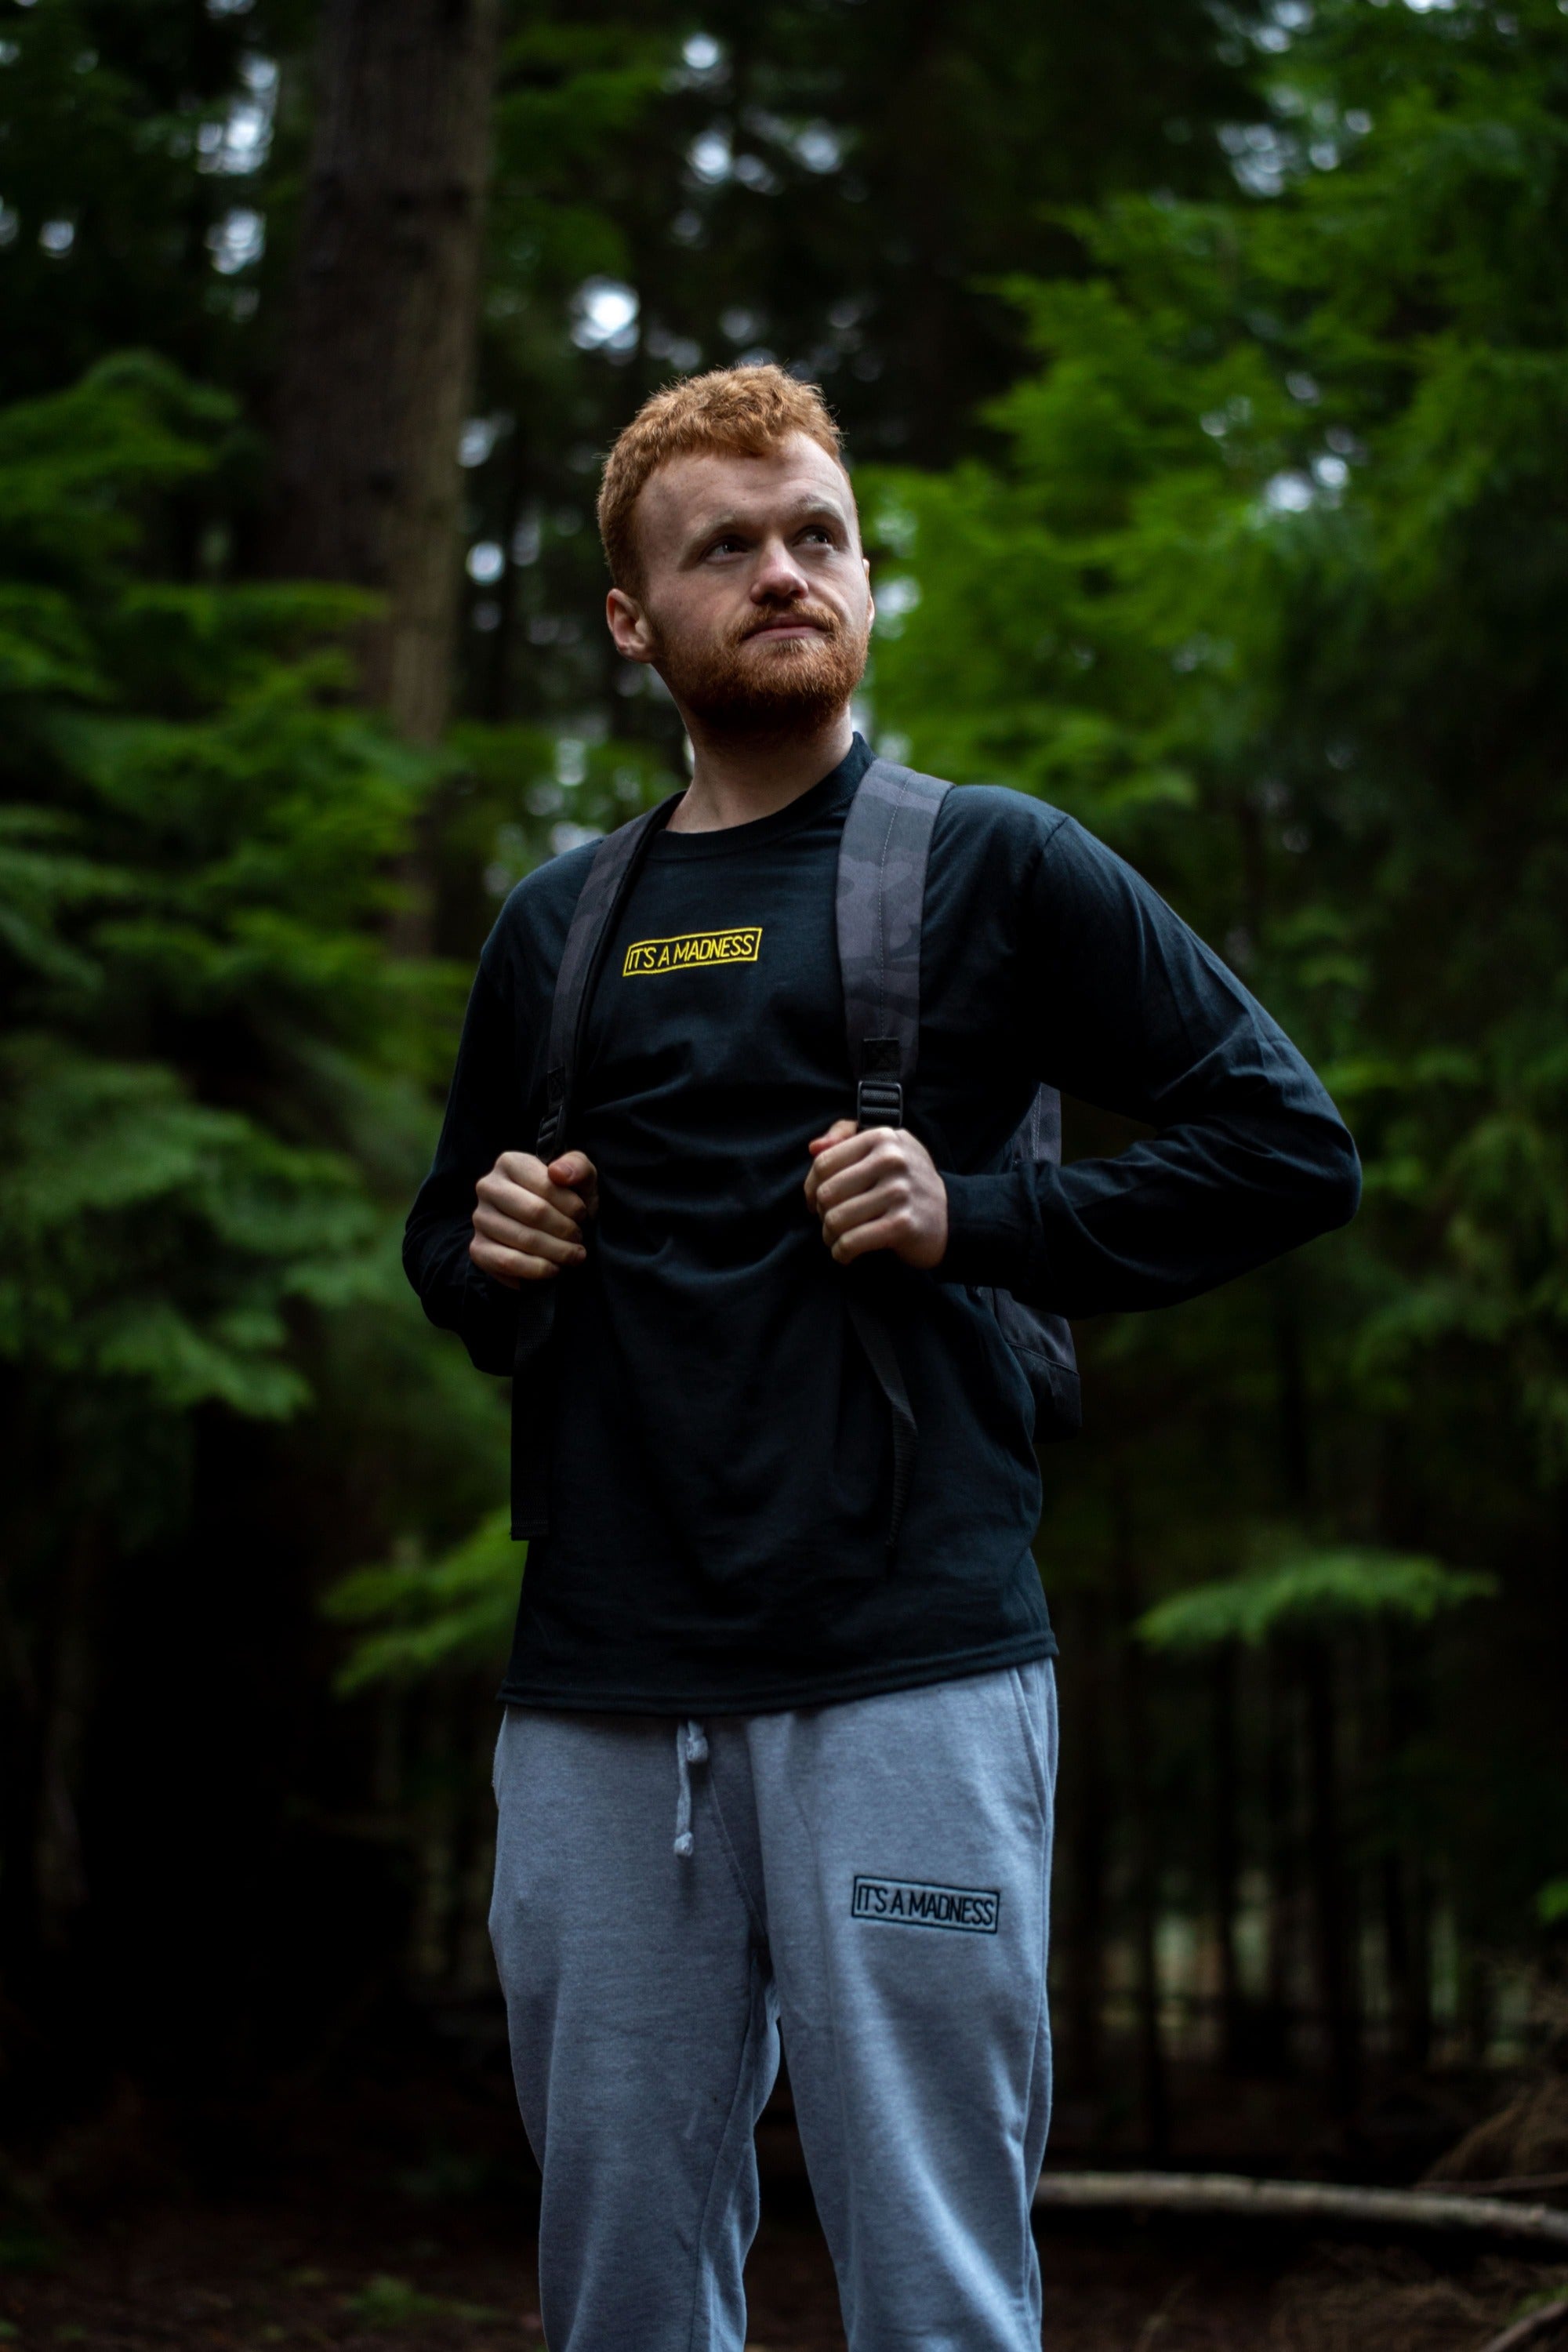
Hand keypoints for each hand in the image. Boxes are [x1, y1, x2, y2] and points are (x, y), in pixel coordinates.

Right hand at [470, 1149, 597, 1286]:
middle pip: (535, 1213)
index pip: (547, 1185)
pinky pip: (507, 1263)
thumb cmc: (565, 1200)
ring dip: (557, 1253)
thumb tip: (558, 1172)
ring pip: (524, 1240)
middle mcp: (488, 1187)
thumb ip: (577, 1167)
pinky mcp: (478, 1248)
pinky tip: (552, 1269)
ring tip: (573, 1255)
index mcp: (509, 1163)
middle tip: (579, 1239)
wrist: (549, 1230)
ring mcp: (480, 1218)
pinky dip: (536, 1270)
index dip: (573, 1206)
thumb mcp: (580, 1178)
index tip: (583, 1215)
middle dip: (566, 1231)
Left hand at [804, 1118, 948, 1269]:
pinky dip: (842, 1252)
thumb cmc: (907, 1181)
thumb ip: (846, 1137)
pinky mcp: (902, 1224)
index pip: (824, 1162)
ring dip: (829, 1236)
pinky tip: (846, 1254)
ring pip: (835, 1219)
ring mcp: (899, 1192)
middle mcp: (892, 1160)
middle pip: (827, 1192)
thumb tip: (813, 1148)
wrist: (951, 1216)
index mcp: (883, 1138)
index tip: (814, 1201)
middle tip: (830, 1222)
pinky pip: (851, 1242)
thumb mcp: (885, 1147)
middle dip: (821, 1213)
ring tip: (836, 1239)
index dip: (811, 1186)